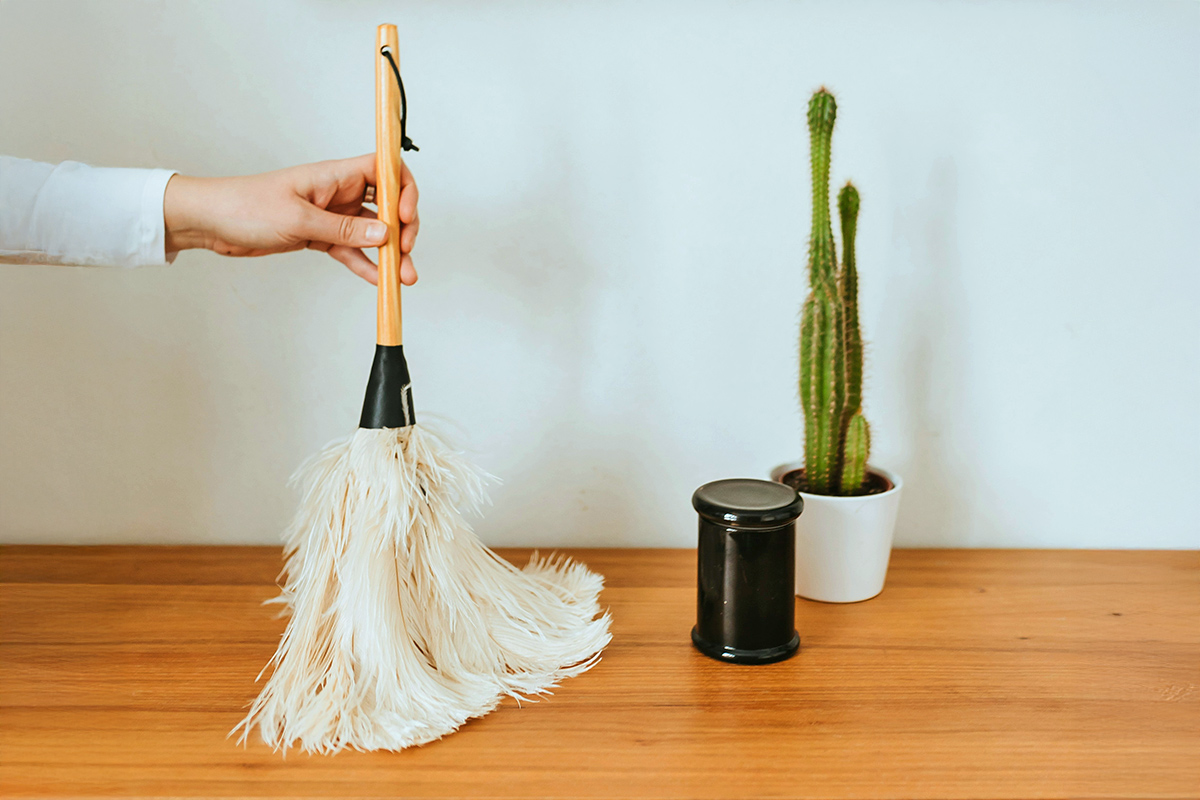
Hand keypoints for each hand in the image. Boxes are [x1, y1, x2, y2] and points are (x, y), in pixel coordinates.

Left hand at [162, 154, 418, 284]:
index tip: (406, 216)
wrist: (211, 221)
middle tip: (406, 253)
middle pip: (386, 205)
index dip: (403, 190)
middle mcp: (337, 192)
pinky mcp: (319, 236)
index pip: (385, 170)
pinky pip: (352, 250)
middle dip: (403, 228)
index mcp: (334, 175)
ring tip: (403, 277)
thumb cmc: (245, 206)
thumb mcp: (298, 219)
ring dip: (390, 254)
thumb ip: (343, 230)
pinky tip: (379, 279)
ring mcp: (330, 215)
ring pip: (371, 233)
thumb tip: (384, 234)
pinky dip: (366, 264)